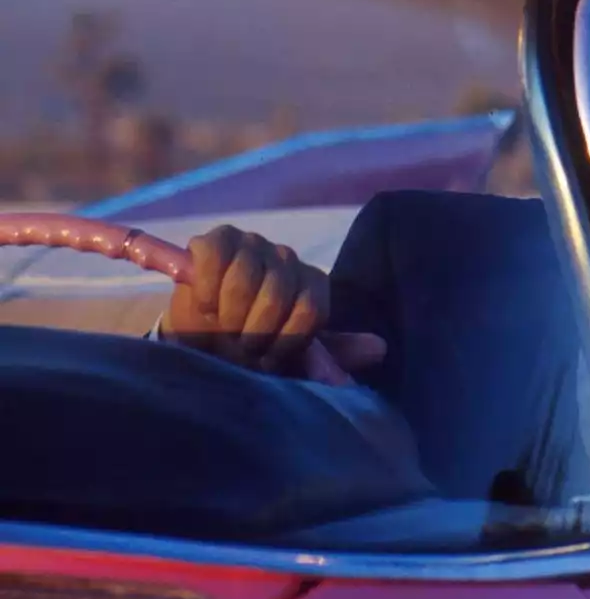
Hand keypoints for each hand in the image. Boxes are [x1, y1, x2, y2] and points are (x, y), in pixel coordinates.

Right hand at [159, 224, 383, 381]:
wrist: (200, 340)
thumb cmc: (251, 347)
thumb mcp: (293, 358)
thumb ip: (333, 355)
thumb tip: (380, 349)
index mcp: (313, 284)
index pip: (311, 310)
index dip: (286, 341)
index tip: (270, 357)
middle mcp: (288, 258)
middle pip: (278, 293)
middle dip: (254, 332)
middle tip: (241, 346)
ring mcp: (253, 244)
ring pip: (244, 278)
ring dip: (228, 315)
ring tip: (221, 326)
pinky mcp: (216, 240)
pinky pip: (214, 257)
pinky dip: (206, 289)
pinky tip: (205, 304)